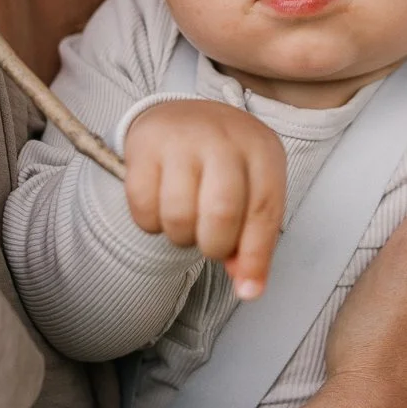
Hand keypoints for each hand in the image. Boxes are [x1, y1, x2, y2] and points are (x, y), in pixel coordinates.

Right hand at [124, 100, 285, 298]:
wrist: (182, 117)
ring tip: (186, 220)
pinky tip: (160, 207)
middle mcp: (222, 137)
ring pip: (178, 215)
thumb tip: (247, 286)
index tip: (247, 290)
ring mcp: (181, 138)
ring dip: (180, 236)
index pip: (263, 210)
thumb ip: (254, 235)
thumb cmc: (226, 164)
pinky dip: (150, 223)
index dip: (255, 256)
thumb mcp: (252, 187)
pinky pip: (143, 208)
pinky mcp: (144, 145)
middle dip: (214, 246)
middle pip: (221, 213)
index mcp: (261, 148)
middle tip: (209, 242)